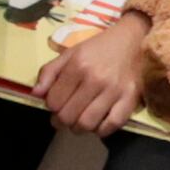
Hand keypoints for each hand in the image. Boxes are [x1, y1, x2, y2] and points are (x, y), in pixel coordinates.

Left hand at [40, 11, 157, 129]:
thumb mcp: (70, 53)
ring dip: (78, 128)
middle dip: (61, 121)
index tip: (56, 104)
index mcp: (77, 66)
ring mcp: (114, 91)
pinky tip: (97, 124)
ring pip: (87, 124)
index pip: (53, 101)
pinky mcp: (131, 99)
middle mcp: (95, 79)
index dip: (51, 106)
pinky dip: (101, 130)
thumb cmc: (99, 47)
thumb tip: (35, 94)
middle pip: (68, 116)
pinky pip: (112, 125)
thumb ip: (49, 71)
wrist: (134, 39)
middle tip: (64, 117)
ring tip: (78, 122)